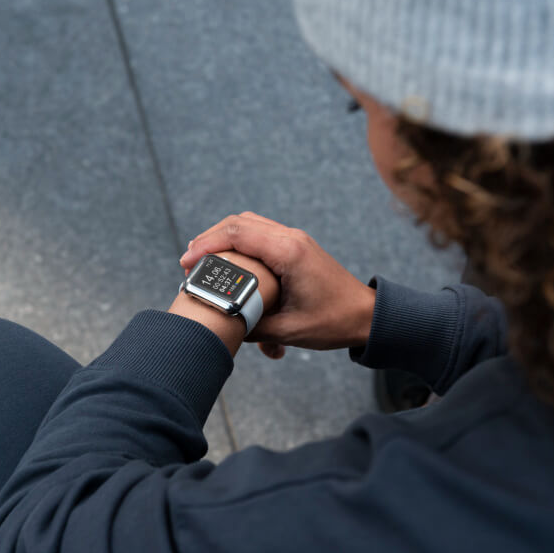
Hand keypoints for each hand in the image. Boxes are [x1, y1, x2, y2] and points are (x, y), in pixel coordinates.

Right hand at [179, 212, 375, 358]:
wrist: (366, 316)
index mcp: (289, 252)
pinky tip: (228, 261)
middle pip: (239, 222)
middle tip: (189, 262)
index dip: (207, 244)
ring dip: (223, 238)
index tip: (187, 262)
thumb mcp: (288, 330)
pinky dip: (240, 243)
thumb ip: (251, 326)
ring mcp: (294, 239)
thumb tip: (222, 324)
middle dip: (209, 239)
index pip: (238, 233)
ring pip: (249, 224)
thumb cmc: (334, 322)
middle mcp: (291, 238)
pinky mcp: (296, 247)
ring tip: (202, 259)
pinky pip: (261, 234)